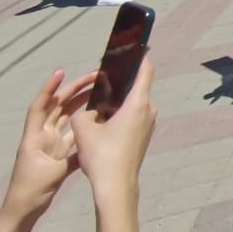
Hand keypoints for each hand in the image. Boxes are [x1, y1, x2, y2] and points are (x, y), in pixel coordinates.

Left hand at [0, 68, 95, 226]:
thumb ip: (70, 156)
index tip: (62, 71)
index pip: (40, 106)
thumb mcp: (52, 172)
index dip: (49, 88)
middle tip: (96, 76)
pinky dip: (85, 126)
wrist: (22, 212)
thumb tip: (89, 140)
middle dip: (74, 90)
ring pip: (67, 119)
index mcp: (34, 137)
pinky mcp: (59, 156)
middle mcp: (42, 137)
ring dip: (81, 104)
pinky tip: (101, 119)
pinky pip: (74, 136)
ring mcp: (51, 146)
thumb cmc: (31, 191)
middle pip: (57, 107)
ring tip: (101, 91)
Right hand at [72, 55, 156, 197]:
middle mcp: (148, 110)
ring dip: (118, 100)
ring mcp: (148, 124)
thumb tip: (90, 108)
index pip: (145, 71)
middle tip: (105, 74)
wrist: (116, 186)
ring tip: (99, 99)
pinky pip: (134, 116)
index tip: (137, 45)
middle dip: (120, 81)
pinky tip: (104, 119)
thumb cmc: (101, 155)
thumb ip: (84, 111)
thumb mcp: (83, 128)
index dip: (141, 56)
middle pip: (136, 87)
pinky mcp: (144, 135)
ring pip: (133, 104)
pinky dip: (120, 113)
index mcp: (138, 103)